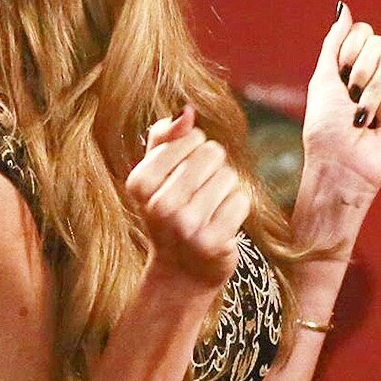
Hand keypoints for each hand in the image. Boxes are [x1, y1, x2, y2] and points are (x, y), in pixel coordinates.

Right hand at [125, 107, 251, 289]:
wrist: (181, 269)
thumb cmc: (171, 211)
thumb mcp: (156, 174)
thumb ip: (165, 137)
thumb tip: (186, 111)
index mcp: (139, 183)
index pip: (190, 137)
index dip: (196, 148)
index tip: (185, 169)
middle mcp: (159, 205)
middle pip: (212, 154)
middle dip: (214, 167)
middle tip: (199, 192)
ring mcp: (186, 226)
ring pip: (230, 177)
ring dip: (226, 189)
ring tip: (209, 208)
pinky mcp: (213, 242)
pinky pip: (241, 201)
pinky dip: (237, 208)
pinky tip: (221, 222)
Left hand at [302, 3, 380, 198]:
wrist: (339, 161)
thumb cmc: (326, 128)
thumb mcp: (323, 78)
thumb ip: (334, 42)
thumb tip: (343, 7)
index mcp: (354, 66)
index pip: (364, 33)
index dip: (350, 49)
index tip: (339, 74)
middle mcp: (376, 76)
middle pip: (380, 43)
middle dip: (359, 70)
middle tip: (351, 95)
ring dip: (370, 93)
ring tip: (362, 116)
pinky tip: (379, 123)